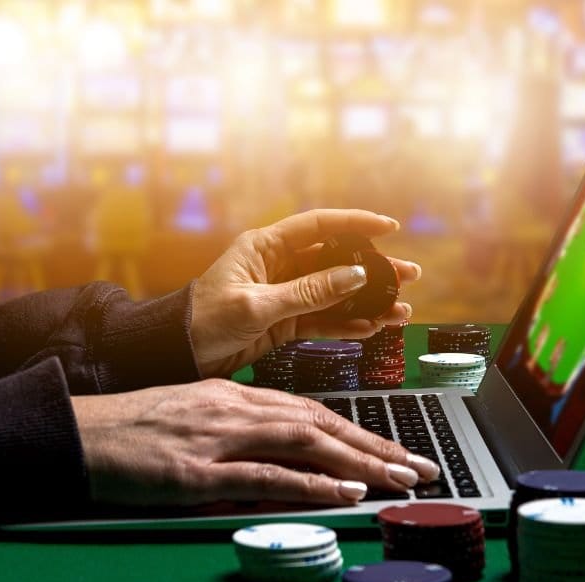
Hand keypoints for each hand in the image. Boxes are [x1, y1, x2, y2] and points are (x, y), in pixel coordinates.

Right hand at [72, 379, 439, 505]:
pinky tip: (344, 491)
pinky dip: (311, 483)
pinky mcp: (196, 472)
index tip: (394, 450)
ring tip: (399, 479)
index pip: (312, 412)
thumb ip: (238, 432)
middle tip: (420, 468)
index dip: (359, 431)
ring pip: (306, 443)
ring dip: (360, 462)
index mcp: (235, 397)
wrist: (73, 433)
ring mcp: (217, 439)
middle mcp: (235, 409)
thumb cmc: (130, 431)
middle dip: (378, 445)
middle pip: (322, 423)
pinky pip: (265, 476)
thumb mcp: (193, 418)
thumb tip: (281, 457)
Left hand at [190, 209, 420, 377]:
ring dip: (368, 302)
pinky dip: (348, 326)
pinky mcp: (285, 323)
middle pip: (337, 261)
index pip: (320, 227)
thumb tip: (354, 276)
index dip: (356, 224)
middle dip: (374, 269)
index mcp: (266, 248)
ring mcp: (285, 296)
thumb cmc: (203, 320)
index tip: (389, 228)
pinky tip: (372, 329)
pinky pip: (324, 321)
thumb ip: (308, 292)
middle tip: (408, 275)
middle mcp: (279, 267)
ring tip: (400, 310)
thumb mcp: (257, 305)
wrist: (176, 354)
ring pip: (337, 294)